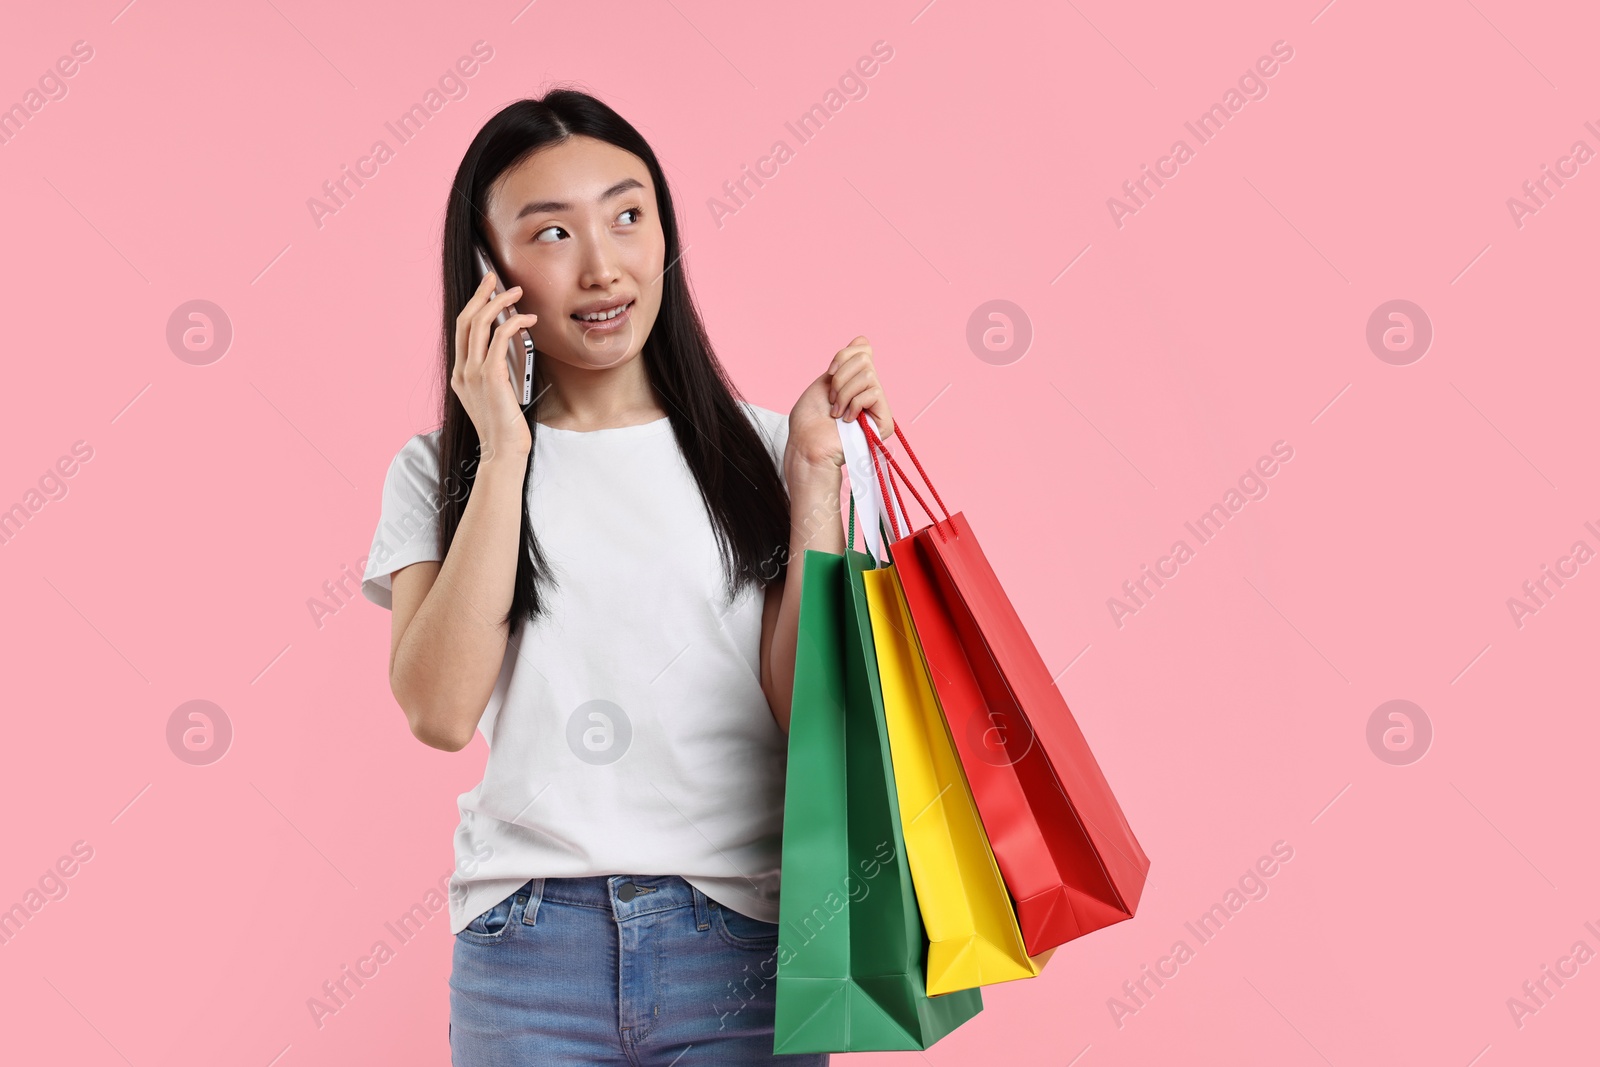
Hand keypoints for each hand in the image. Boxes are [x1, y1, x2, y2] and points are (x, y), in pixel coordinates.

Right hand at [451, 271, 536, 461]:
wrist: (503, 452)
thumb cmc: (505, 427)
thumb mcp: (494, 395)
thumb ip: (495, 372)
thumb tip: (510, 347)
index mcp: (460, 374)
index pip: (462, 330)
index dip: (473, 305)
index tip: (486, 290)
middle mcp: (463, 370)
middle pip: (465, 320)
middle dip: (480, 295)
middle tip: (495, 278)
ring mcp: (473, 373)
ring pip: (480, 324)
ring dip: (499, 303)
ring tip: (515, 293)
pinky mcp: (491, 377)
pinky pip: (500, 339)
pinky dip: (513, 323)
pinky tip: (527, 320)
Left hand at [787, 336, 894, 468]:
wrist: (807, 445)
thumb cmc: (809, 420)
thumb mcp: (825, 381)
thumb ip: (844, 361)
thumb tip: (863, 340)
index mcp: (855, 380)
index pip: (864, 349)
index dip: (844, 355)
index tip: (829, 373)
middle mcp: (869, 390)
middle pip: (865, 358)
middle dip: (841, 377)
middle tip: (831, 399)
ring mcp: (877, 406)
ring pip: (868, 375)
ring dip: (844, 393)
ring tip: (836, 411)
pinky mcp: (884, 421)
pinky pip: (874, 393)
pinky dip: (854, 404)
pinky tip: (847, 420)